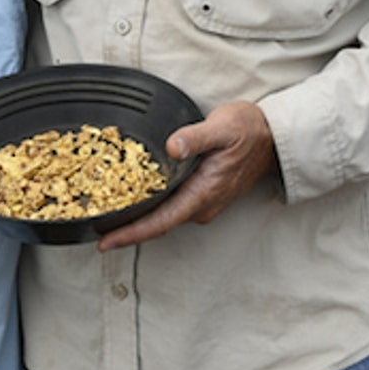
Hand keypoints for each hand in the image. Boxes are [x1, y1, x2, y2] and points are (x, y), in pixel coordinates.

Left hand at [97, 100, 276, 250]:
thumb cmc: (248, 131)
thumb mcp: (222, 128)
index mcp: (203, 193)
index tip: (105, 242)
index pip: (161, 222)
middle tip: (95, 225)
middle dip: (126, 229)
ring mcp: (203, 203)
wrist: (273, 138)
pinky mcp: (203, 196)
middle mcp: (202, 205)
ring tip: (108, 214)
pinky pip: (172, 208)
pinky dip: (151, 208)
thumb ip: (195, 138)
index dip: (131, 234)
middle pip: (157, 224)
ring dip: (138, 218)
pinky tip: (136, 199)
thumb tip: (173, 147)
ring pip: (164, 217)